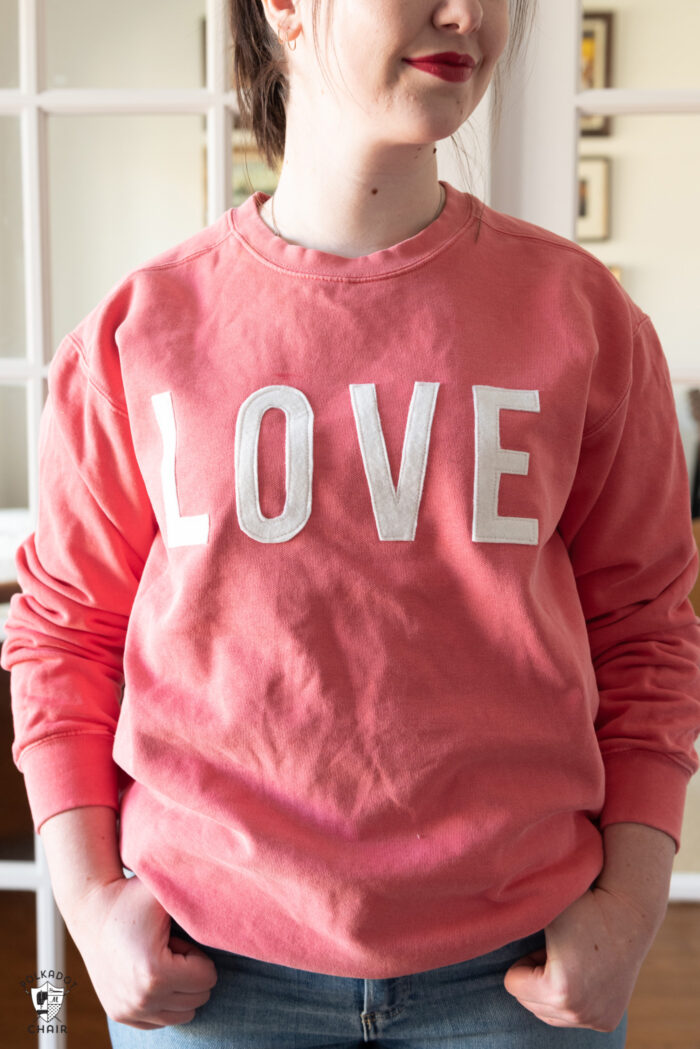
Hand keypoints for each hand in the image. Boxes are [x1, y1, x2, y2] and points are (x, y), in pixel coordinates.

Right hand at [67, 872, 217, 1029]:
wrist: (91, 909)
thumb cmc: (134, 897)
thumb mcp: (167, 893)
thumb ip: (202, 891)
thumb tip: (238, 891)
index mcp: (156, 972)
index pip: (208, 977)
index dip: (196, 952)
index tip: (175, 937)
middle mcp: (141, 999)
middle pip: (199, 998)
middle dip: (190, 970)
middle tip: (168, 947)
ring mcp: (129, 1010)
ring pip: (184, 1014)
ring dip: (179, 986)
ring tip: (159, 959)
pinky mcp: (120, 1015)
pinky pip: (162, 1020)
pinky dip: (164, 999)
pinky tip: (147, 971)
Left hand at [503, 883, 663, 1031]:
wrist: (629, 914)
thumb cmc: (581, 908)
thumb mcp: (542, 910)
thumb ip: (511, 918)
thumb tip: (477, 916)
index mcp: (558, 990)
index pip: (512, 984)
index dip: (524, 960)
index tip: (546, 944)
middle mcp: (578, 1014)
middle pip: (529, 1003)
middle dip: (536, 976)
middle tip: (559, 951)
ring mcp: (595, 1021)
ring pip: (548, 1012)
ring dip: (550, 987)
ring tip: (569, 960)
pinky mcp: (607, 1022)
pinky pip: (570, 1017)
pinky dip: (570, 996)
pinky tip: (584, 971)